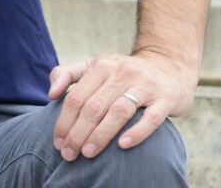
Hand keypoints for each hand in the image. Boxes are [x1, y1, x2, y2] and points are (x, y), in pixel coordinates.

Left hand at [48, 50, 196, 161]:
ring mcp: (145, 84)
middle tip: (69, 154)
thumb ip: (68, 74)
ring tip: (87, 153)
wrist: (169, 66)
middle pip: (93, 106)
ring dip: (100, 135)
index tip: (57, 142)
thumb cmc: (124, 73)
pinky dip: (136, 132)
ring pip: (118, 112)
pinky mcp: (166, 98)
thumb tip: (51, 93)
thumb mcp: (95, 66)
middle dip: (77, 133)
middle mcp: (121, 72)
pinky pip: (151, 118)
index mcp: (100, 66)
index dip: (64, 121)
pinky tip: (123, 146)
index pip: (76, 97)